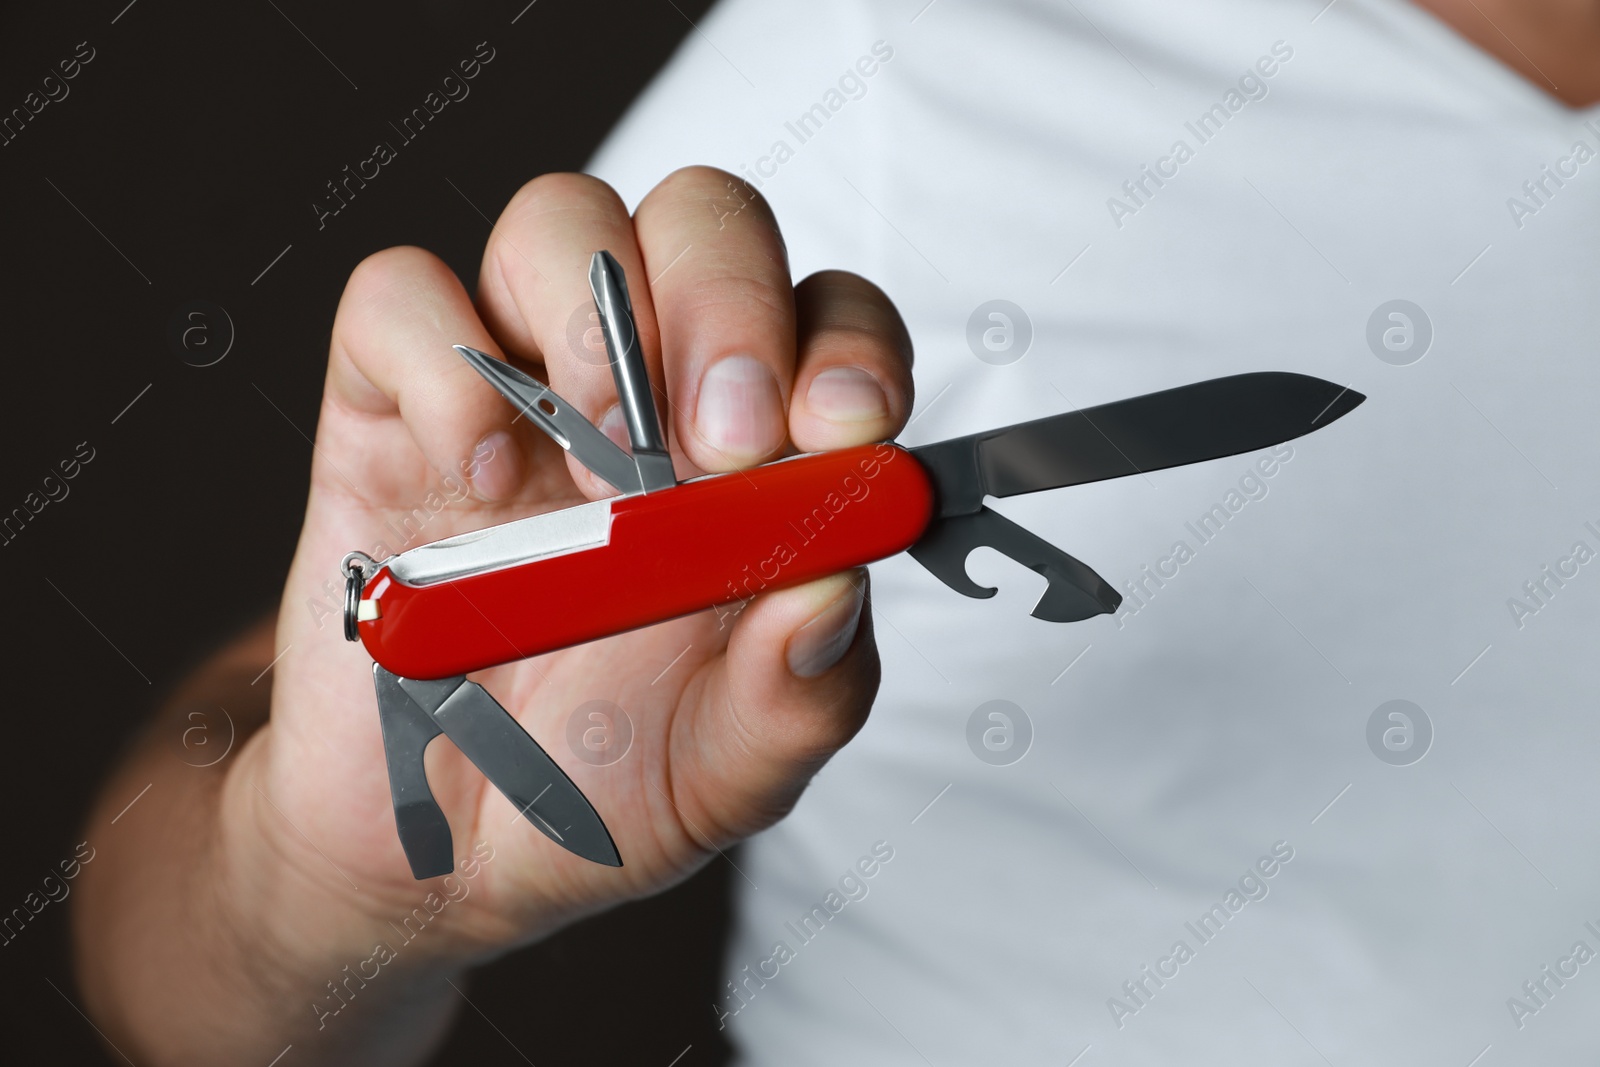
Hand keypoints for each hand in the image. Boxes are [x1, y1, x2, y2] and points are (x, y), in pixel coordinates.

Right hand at [236, 167, 914, 970]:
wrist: (435, 848)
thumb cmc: (601, 786)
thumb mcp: (731, 770)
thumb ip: (800, 693)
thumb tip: (836, 585)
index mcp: (756, 458)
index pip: (830, 320)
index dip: (849, 345)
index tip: (842, 427)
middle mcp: (649, 390)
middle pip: (705, 220)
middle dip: (729, 303)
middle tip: (723, 442)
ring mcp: (520, 383)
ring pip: (562, 218)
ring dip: (595, 320)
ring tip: (599, 465)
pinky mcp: (389, 401)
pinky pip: (400, 293)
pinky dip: (442, 364)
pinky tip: (475, 480)